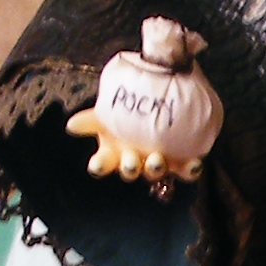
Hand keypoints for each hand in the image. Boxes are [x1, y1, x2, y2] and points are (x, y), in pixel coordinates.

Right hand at [64, 107, 202, 184]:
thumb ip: (92, 116)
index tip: (96, 165)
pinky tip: (194, 163)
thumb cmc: (131, 109)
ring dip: (155, 168)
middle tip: (131, 161)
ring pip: (156, 171)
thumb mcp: (109, 109)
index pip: (103, 163)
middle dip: (129, 168)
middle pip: (130, 170)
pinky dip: (190, 169)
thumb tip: (71, 125)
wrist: (162, 94)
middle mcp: (135, 160)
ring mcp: (158, 162)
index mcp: (114, 150)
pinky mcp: (181, 162)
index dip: (100, 166)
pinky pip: (186, 171)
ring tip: (157, 160)